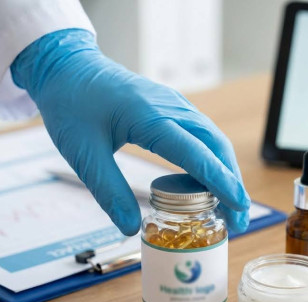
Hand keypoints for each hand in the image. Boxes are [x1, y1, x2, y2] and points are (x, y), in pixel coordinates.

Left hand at [11, 29, 249, 234]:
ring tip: (228, 208)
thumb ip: (109, 192)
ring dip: (225, 173)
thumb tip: (132, 228)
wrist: (68, 67)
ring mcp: (175, 105)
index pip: (196, 154)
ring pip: (213, 140)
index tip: (239, 207)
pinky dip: (211, 160)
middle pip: (216, 147)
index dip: (221, 182)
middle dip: (231, 184)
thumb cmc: (71, 103)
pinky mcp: (172, 108)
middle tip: (237, 219)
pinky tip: (206, 183)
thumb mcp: (83, 153)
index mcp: (149, 117)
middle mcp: (171, 108)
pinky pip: (202, 135)